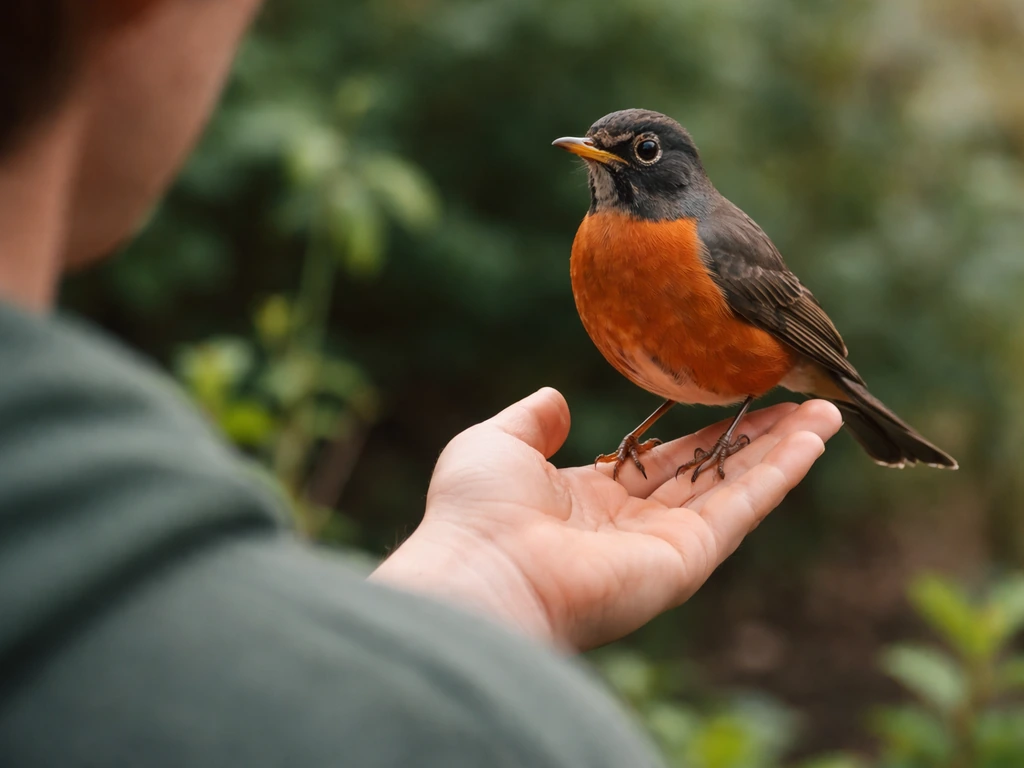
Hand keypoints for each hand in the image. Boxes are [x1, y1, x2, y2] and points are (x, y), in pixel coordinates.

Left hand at [370, 388, 841, 650]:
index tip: (736, 399)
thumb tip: (555, 398)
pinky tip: (813, 440)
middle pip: (712, 472)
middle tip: (799, 399)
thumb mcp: (498, 444)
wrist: (481, 571)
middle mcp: (636, 525)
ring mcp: (666, 544)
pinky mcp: (687, 559)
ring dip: (784, 450)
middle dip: (756, 436)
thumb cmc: (476, 512)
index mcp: (594, 500)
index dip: (703, 430)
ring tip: (823, 411)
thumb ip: (532, 421)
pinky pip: (744, 508)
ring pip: (739, 488)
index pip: (666, 460)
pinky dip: (782, 473)